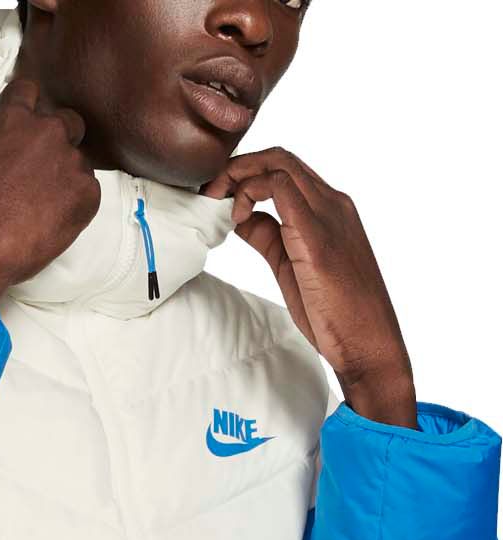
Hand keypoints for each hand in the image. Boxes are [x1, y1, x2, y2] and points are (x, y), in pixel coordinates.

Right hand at [0, 78, 100, 305]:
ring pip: (80, 160)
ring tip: (47, 202)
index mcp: (16, 119)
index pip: (29, 91)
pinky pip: (90, 191)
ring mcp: (71, 161)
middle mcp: (48, 132)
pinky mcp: (87, 193)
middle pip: (67, 121)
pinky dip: (77, 203)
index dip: (29, 107)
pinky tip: (56, 219)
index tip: (27, 125)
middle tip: (44, 168)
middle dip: (60, 139)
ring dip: (68, 175)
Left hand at [203, 149, 417, 427]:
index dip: (246, 174)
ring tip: (216, 200)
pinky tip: (236, 218)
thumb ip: (269, 237)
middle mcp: (333, 204)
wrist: (368, 343)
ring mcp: (328, 214)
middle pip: (280, 158)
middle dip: (237, 167)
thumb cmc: (336, 314)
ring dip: (239, 174)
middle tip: (208, 192)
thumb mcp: (293, 266)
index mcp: (331, 211)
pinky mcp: (317, 234)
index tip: (218, 196)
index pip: (286, 170)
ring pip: (280, 163)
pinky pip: (281, 188)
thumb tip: (241, 220)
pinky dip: (250, 192)